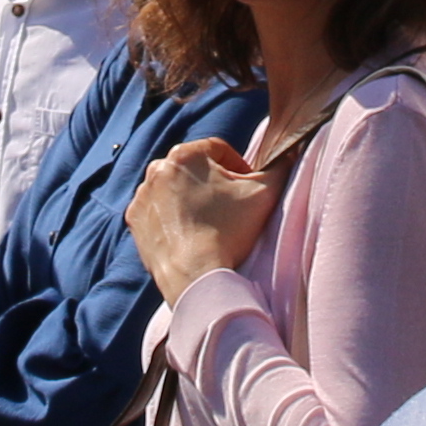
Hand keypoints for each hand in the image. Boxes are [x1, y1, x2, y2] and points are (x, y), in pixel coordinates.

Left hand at [125, 137, 277, 298]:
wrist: (196, 276)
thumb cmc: (230, 230)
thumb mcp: (266, 192)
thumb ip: (281, 165)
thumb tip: (290, 152)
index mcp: (185, 154)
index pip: (219, 149)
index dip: (238, 167)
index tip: (246, 188)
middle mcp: (156, 169)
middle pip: (194, 168)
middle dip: (212, 182)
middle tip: (229, 207)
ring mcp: (142, 196)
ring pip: (174, 189)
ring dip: (190, 199)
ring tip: (210, 222)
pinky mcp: (134, 221)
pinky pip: (157, 211)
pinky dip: (171, 218)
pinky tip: (190, 233)